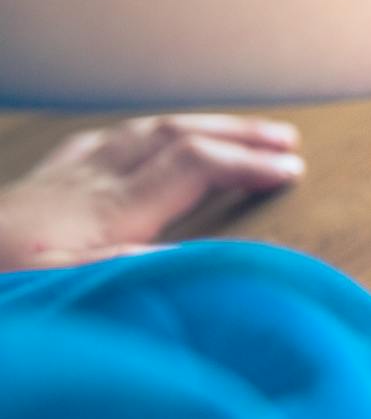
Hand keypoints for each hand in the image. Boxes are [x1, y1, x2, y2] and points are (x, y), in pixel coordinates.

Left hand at [0, 114, 303, 271]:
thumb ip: (132, 270)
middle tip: (288, 139)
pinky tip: (144, 139)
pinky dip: (140, 136)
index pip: (194, 167)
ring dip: (199, 127)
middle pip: (176, 138)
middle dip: (237, 134)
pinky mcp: (36, 188)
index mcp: (104, 214)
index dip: (248, 164)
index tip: (293, 172)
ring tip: (239, 132)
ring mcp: (59, 181)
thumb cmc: (2, 286)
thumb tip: (200, 254)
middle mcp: (86, 185)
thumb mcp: (62, 290)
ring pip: (141, 133)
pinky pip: (97, 144)